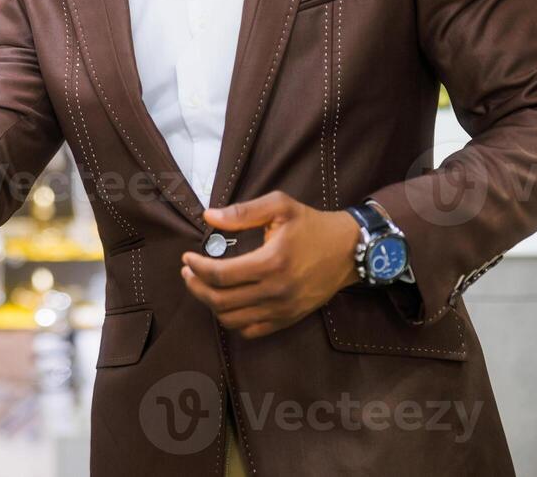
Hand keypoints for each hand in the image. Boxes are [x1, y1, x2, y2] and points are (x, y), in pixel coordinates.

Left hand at [180, 191, 359, 339]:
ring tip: (203, 285)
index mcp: (271, 262)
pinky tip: (227, 302)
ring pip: (232, 319)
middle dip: (195, 286)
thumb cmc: (312, 225)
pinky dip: (232, 320)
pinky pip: (251, 330)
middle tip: (188, 271)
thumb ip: (242, 212)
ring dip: (211, 304)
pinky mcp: (288, 318)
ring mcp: (282, 309)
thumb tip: (208, 217)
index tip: (187, 257)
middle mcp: (276, 291)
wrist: (349, 250)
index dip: (196, 267)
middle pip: (220, 300)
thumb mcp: (280, 206)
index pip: (220, 275)